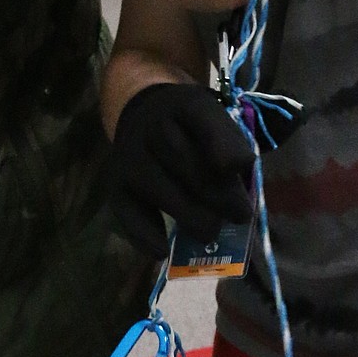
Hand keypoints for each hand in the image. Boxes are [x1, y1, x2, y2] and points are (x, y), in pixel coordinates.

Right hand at [110, 82, 255, 258]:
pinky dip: (143, 235)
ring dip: (188, 214)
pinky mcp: (116, 186)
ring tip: (212, 233)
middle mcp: (151, 127)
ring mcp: (130, 157)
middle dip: (216, 191)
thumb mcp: (217, 123)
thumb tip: (240, 170)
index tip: (241, 166)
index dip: (222, 142)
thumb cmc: (192, 131)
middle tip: (241, 216)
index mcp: (185, 105)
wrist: (142, 119)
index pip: (203, 117)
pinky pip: (127, 212)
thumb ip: (233, 145)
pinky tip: (163, 251)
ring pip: (157, 186)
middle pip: (182, 158)